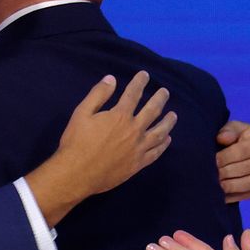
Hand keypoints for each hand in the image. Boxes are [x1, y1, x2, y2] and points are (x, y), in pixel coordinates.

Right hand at [26, 73, 176, 225]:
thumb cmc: (76, 142)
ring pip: (159, 132)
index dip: (140, 82)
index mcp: (120, 116)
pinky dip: (163, 145)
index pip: (133, 94)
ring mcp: (138, 148)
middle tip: (164, 93)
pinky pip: (155, 153)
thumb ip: (98, 95)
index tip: (145, 75)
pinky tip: (167, 139)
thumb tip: (111, 79)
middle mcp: (134, 130)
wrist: (77, 173)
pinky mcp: (137, 164)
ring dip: (168, 122)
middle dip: (160, 99)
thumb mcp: (81, 113)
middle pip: (152, 111)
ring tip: (173, 115)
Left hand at [215, 121, 249, 202]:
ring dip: (226, 186)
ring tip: (213, 184)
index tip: (211, 161)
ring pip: (244, 185)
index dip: (224, 157)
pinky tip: (219, 194)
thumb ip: (228, 130)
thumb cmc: (238, 138)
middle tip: (207, 175)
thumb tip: (222, 138)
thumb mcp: (234, 129)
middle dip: (222, 172)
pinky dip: (231, 196)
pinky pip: (247, 195)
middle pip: (242, 169)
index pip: (241, 152)